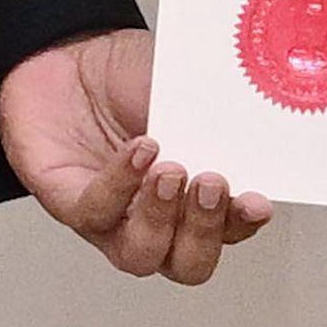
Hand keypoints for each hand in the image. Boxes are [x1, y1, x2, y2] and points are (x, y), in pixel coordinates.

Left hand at [0, 30, 269, 285]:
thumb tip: (253, 122)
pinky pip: (98, 214)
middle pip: (189, 263)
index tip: (257, 201)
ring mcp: (116, 220)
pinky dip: (121, 184)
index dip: (246, 222)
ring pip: (143, 255)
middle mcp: (159, 219)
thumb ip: (219, 115)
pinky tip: (138, 152)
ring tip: (169, 171)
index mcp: (195, 197)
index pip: (231, 229)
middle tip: (211, 185)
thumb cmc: (128, 79)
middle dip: (205, 231)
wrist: (69, 62)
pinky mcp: (73, 208)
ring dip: (161, 218)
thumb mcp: (185, 91)